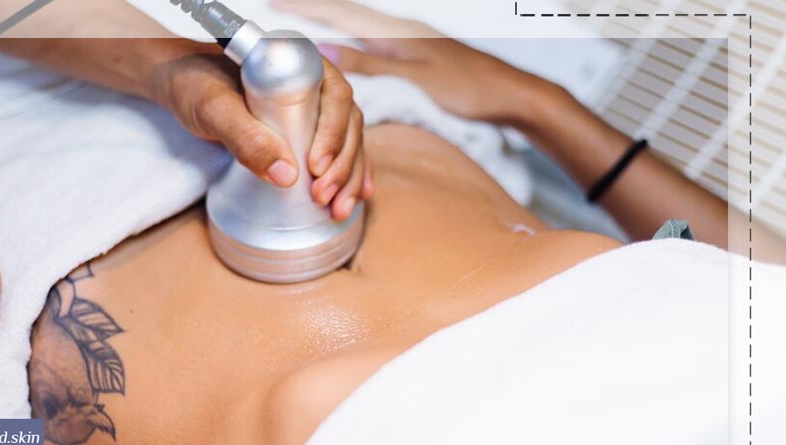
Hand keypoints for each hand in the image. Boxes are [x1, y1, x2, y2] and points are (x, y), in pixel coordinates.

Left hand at [150, 40, 372, 219]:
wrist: (181, 86)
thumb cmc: (194, 84)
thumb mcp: (213, 109)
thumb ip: (245, 137)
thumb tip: (287, 176)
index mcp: (301, 66)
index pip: (336, 97)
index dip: (334, 134)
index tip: (316, 166)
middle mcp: (315, 87)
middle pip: (348, 125)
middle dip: (343, 166)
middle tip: (323, 197)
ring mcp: (313, 110)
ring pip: (348, 143)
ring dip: (349, 179)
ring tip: (339, 211)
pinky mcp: (305, 132)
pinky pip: (337, 153)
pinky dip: (350, 177)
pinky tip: (359, 197)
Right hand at [273, 0, 555, 127]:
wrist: (512, 95)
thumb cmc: (470, 89)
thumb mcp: (416, 79)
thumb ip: (373, 65)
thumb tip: (328, 53)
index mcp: (398, 32)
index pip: (342, 13)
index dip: (306, 8)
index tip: (274, 3)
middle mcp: (401, 32)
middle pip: (347, 14)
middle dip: (312, 10)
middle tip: (276, 6)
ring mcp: (409, 43)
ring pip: (358, 28)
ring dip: (329, 23)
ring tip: (300, 23)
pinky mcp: (416, 58)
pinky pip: (372, 45)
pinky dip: (350, 43)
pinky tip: (346, 50)